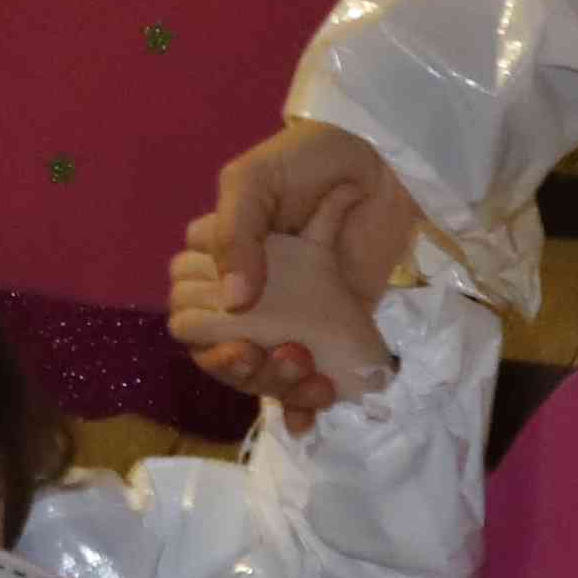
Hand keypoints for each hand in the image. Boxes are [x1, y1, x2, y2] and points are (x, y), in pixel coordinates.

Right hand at [180, 123, 422, 422]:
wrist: (386, 160)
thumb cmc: (310, 159)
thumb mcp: (255, 182)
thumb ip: (234, 235)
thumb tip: (234, 303)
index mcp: (218, 264)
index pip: (191, 320)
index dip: (206, 342)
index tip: (238, 345)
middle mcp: (249, 297)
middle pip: (227, 357)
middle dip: (248, 371)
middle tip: (286, 356)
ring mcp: (291, 317)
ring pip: (266, 374)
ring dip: (280, 387)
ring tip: (310, 374)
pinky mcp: (333, 331)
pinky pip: (309, 379)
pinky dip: (304, 406)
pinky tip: (308, 418)